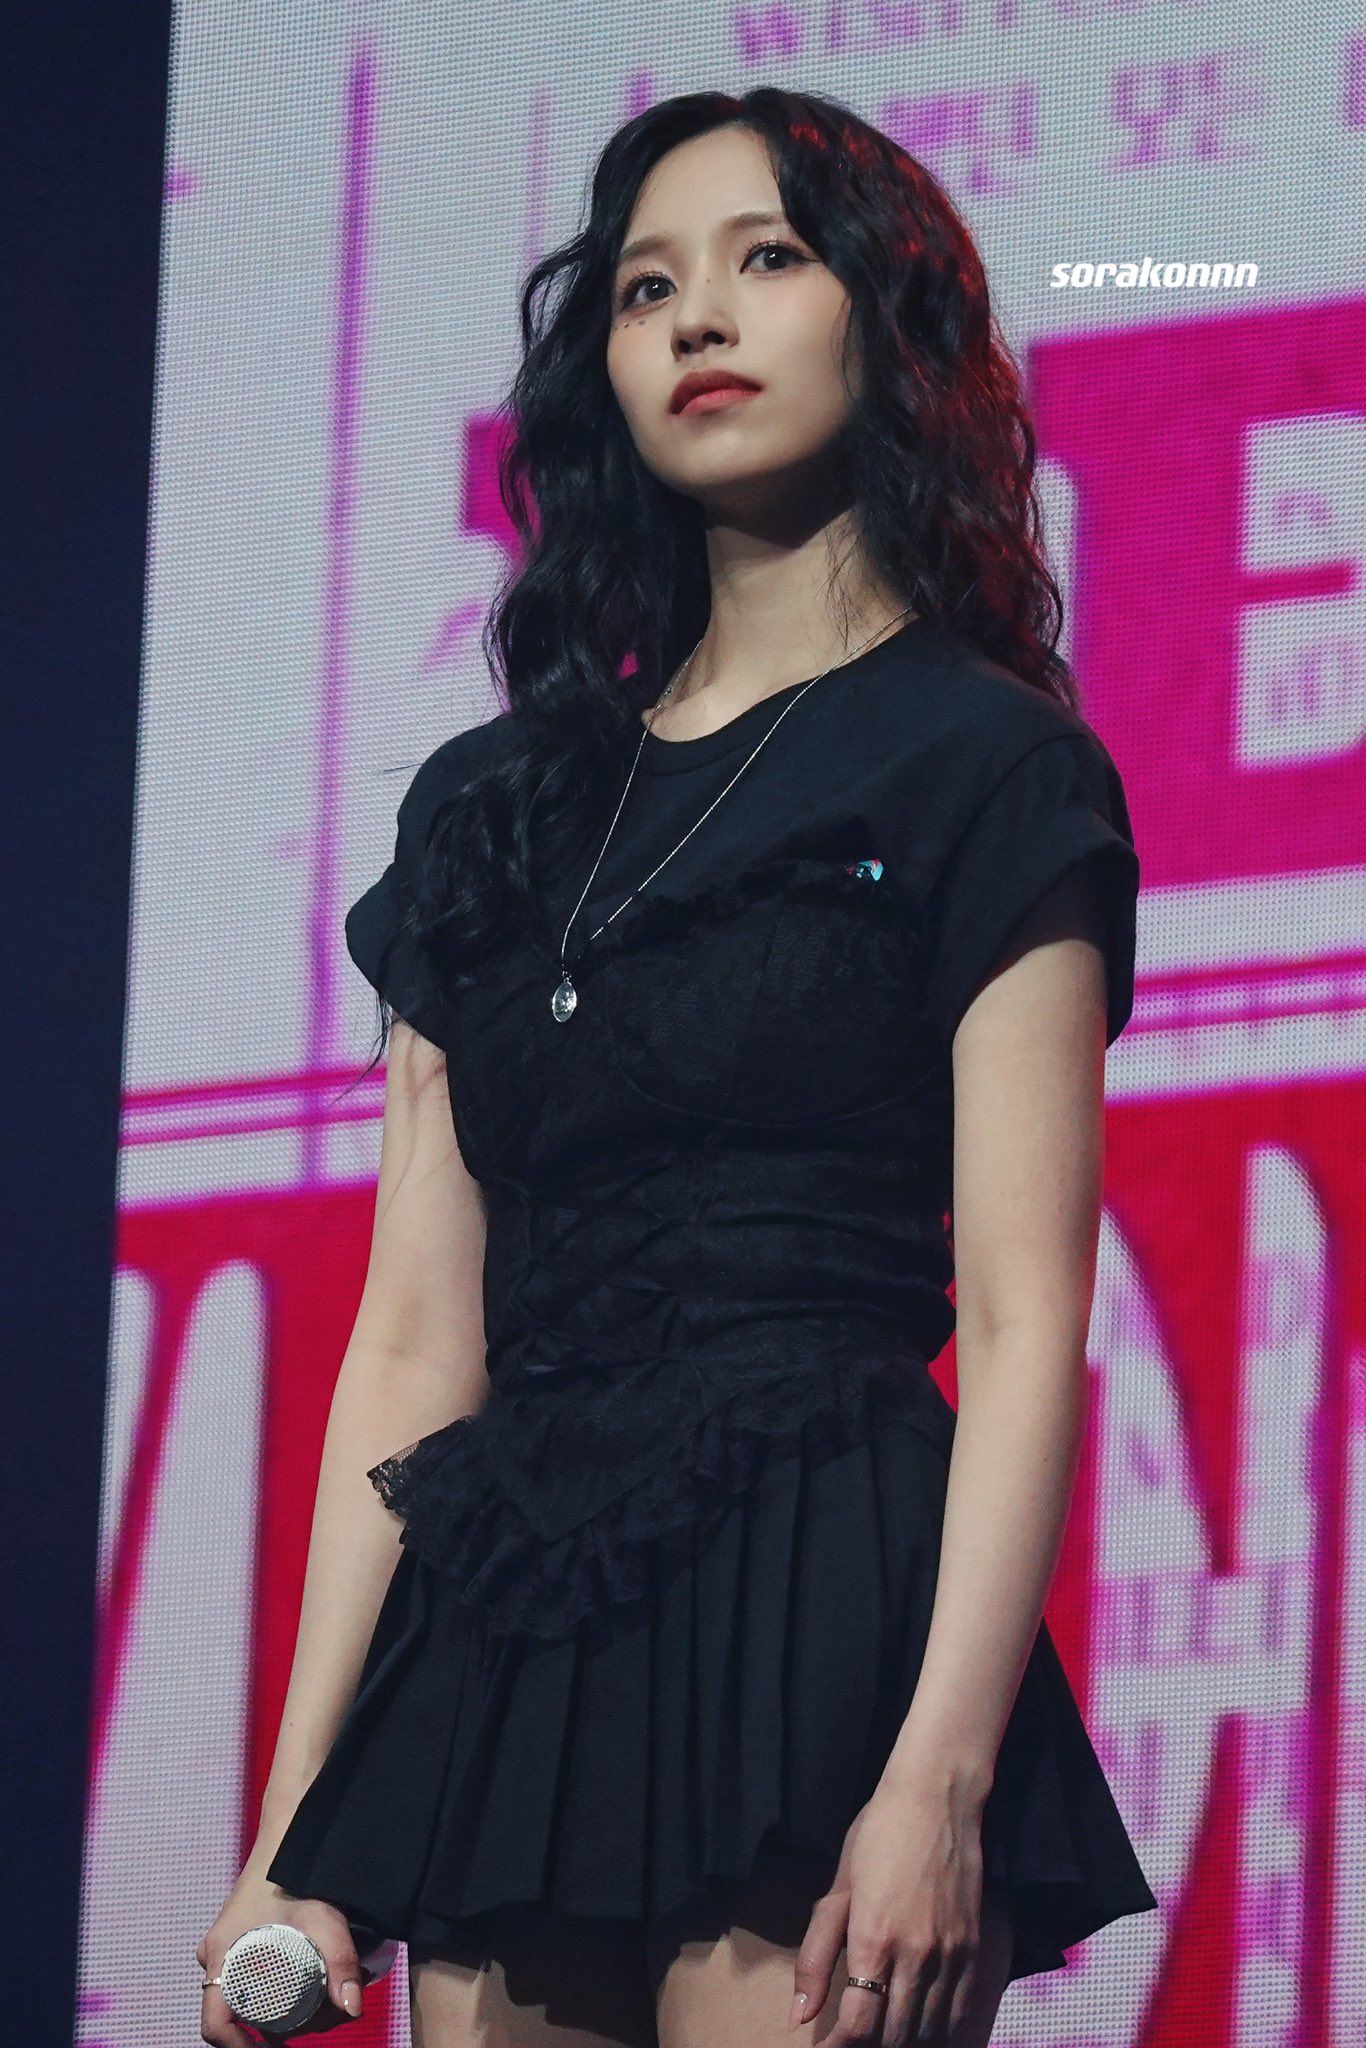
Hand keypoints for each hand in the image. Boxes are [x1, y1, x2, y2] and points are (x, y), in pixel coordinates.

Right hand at [196, 1869, 366, 2044]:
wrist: (288, 1833)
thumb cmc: (299, 1874)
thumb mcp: (324, 1920)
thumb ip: (341, 1963)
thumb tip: (352, 2010)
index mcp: (221, 1955)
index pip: (214, 2024)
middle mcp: (215, 1954)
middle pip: (234, 2012)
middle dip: (271, 2029)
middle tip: (313, 2023)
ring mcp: (224, 1945)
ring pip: (241, 1994)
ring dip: (273, 2008)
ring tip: (317, 2005)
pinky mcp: (236, 1937)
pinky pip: (244, 1976)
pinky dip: (269, 1987)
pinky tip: (302, 1987)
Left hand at [788, 1768, 989, 2046]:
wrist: (938, 1798)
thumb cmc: (878, 1834)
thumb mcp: (838, 1889)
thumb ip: (817, 1955)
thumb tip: (799, 2015)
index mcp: (873, 1940)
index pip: (858, 2026)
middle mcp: (915, 1956)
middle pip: (893, 2035)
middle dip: (869, 2046)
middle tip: (854, 2040)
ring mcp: (950, 1954)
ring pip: (928, 2030)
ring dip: (903, 2040)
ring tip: (883, 2035)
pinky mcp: (974, 1948)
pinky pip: (959, 2011)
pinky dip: (939, 2029)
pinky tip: (922, 2027)